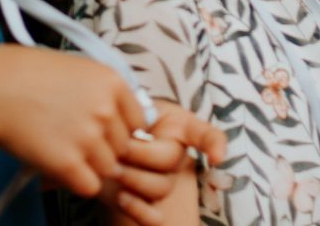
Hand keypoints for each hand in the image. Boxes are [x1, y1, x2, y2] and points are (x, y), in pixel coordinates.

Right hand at [0, 45, 147, 198]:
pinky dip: (74, 181)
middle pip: (124, 147)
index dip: (118, 127)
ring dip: (87, 165)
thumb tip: (124, 118)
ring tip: (58, 146)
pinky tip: (56, 163)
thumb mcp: (75, 67)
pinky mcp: (68, 163)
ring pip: (108, 169)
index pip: (138, 120)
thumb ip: (103, 91)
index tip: (99, 128)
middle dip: (102, 147)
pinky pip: (89, 186)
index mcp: (111, 81)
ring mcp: (88, 137)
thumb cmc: (24, 74)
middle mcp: (106, 109)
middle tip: (71, 138)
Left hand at [104, 102, 223, 225]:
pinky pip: (154, 218)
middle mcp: (176, 156)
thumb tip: (135, 130)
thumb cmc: (122, 117)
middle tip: (117, 146)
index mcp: (178, 126)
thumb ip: (137, 110)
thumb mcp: (130, 104)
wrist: (104, 139)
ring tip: (111, 166)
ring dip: (131, 177)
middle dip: (138, 152)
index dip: (215, 144)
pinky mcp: (148, 204)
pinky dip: (139, 210)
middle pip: (170, 160)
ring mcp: (164, 181)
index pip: (206, 134)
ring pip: (160, 188)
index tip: (215, 157)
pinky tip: (122, 197)